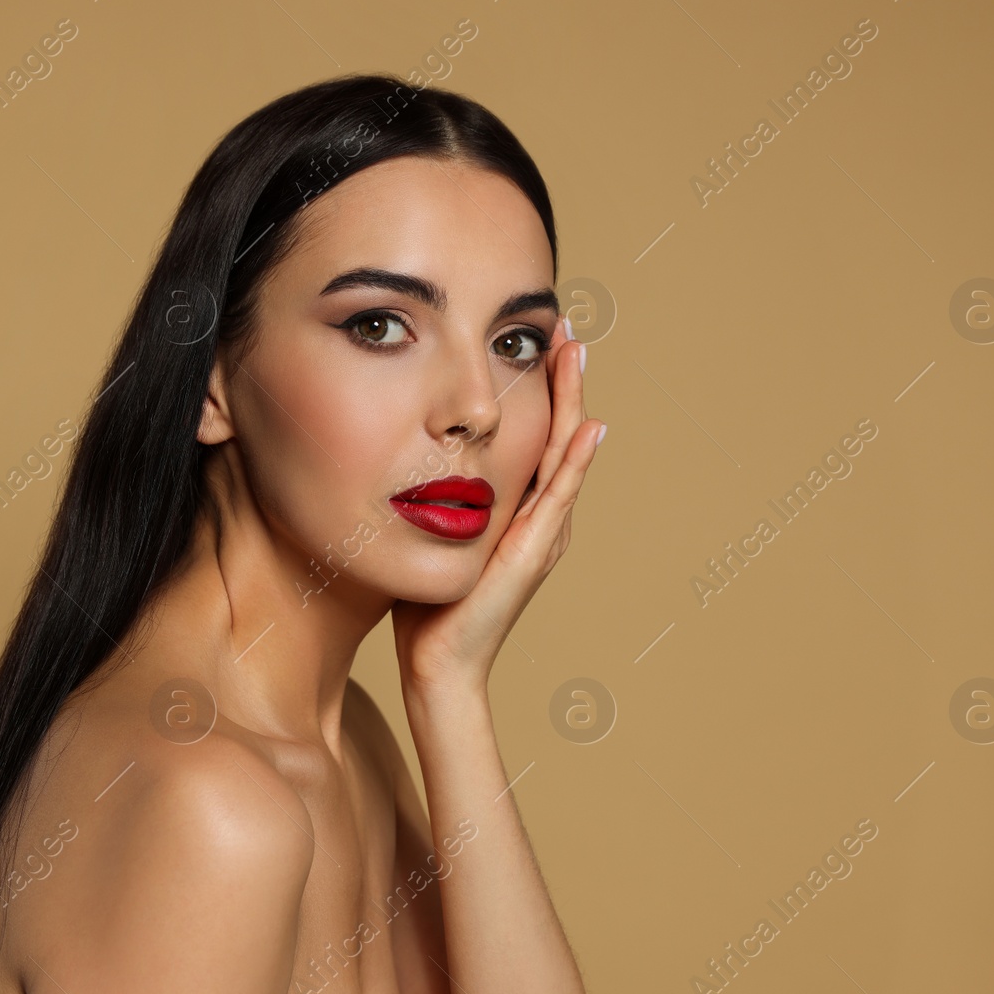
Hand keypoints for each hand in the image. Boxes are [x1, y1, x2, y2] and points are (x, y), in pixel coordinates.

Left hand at [391, 315, 604, 697]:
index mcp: (518, 511)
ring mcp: (542, 535)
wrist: (438, 664)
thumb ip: (435, 500)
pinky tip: (587, 428)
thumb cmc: (427, 607)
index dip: (540, 389)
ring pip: (566, 455)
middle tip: (566, 329)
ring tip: (579, 355)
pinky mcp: (534, 552)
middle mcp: (540, 518)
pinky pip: (559, 498)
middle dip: (563, 380)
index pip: (535, 436)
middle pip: (560, 434)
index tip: (533, 341)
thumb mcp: (434, 534)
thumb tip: (406, 460)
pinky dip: (574, 462)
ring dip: (574, 403)